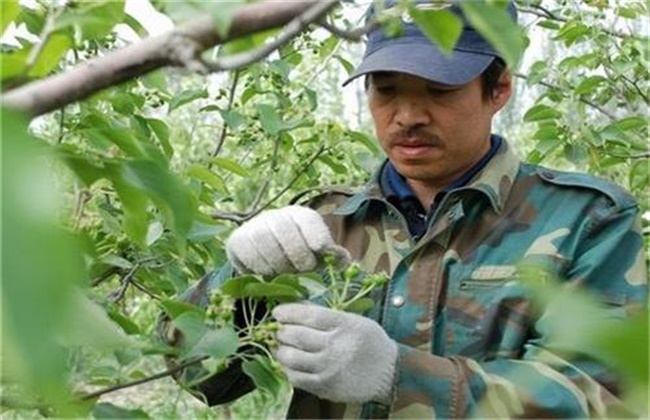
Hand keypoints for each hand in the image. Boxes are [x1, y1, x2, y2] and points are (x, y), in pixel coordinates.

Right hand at [225, 206, 349, 275]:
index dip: (316, 235)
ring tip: (285, 272)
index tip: (321, 249)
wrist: (265, 252)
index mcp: (299, 216)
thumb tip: (344, 260)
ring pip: (265, 242)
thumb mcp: (318, 252)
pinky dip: (259, 267)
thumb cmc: (298, 254)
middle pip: (285, 230)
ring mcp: (254, 226)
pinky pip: (247, 254)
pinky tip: (268, 271)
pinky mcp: (236, 240)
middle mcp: (275, 216)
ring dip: (278, 264)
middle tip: (303, 269)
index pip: (308, 220)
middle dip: (297, 255)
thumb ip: (333, 256)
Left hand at [272, 303, 396, 403]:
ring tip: (281, 347)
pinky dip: (288, 369)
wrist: (389, 372)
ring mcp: (329, 368)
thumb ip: (328, 315)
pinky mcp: (326, 387)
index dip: (289, 312)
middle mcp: (336, 346)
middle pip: (297, 336)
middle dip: (282, 331)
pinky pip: (297, 378)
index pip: (310, 315)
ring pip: (292, 358)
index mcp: (345, 325)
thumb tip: (299, 307)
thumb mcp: (354, 321)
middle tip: (278, 330)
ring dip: (281, 350)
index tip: (277, 312)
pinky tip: (289, 364)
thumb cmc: (370, 342)